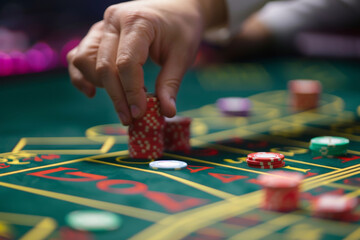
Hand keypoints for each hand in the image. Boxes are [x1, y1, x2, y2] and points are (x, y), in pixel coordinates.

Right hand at [67, 0, 224, 124]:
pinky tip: (93, 92)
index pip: (126, 63)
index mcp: (138, 21)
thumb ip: (171, 83)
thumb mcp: (182, 55)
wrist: (175, 7)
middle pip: (105, 66)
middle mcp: (113, 21)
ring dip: (99, 86)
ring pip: (85, 60)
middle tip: (130, 118)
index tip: (139, 113)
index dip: (131, 92)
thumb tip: (166, 112)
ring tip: (121, 99)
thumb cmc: (181, 29)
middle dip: (117, 97)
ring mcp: (102, 26)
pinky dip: (82, 76)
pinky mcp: (96, 35)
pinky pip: (78, 57)